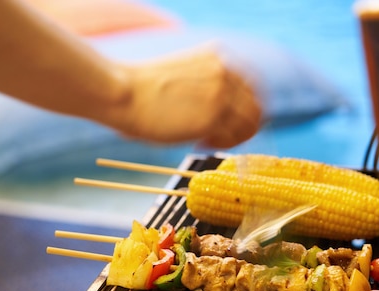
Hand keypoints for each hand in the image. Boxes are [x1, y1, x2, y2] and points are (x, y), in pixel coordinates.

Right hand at [110, 46, 261, 147]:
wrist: (121, 92)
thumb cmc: (142, 87)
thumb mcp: (184, 73)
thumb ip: (208, 84)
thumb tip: (223, 108)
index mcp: (218, 57)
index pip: (251, 86)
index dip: (242, 107)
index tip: (229, 121)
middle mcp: (226, 72)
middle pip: (256, 106)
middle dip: (243, 125)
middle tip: (223, 136)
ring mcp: (221, 95)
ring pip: (250, 124)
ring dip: (234, 137)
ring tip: (208, 140)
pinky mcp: (212, 118)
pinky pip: (233, 138)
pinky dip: (221, 144)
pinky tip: (199, 143)